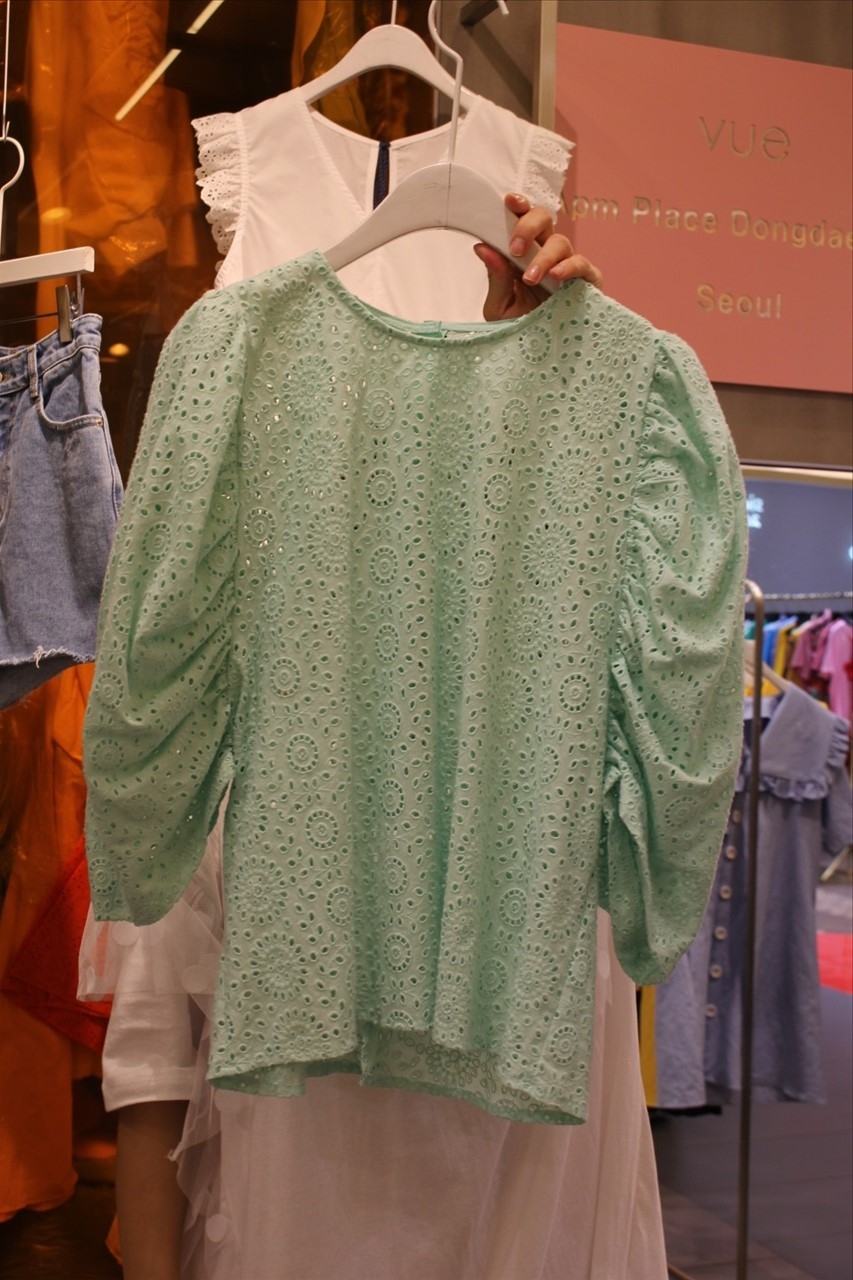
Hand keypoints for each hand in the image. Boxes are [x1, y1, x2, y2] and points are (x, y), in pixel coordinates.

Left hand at [474, 193, 602, 320]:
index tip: (509, 201)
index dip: (519, 207)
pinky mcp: (587, 283)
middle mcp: (546, 256)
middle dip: (528, 226)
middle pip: (544, 220)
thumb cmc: (519, 330)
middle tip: (514, 248)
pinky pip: (584, 265)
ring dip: (544, 256)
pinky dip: (570, 266)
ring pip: (561, 242)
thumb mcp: (499, 307)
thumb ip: (496, 278)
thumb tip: (482, 247)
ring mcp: (567, 268)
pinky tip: (557, 275)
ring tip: (531, 278)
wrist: (539, 360)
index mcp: (523, 256)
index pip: (522, 222)